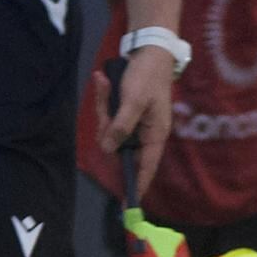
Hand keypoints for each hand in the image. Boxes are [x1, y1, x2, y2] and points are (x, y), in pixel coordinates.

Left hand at [104, 44, 180, 204]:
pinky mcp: (126, 112)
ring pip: (111, 130)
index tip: (125, 206)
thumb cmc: (147, 77)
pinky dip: (103, 100)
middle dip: (106, 129)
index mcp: (155, 134)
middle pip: (120, 146)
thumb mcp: (133, 102)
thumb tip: (108, 149)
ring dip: (103, 109)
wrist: (150, 50)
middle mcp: (146, 133)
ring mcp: (135, 123)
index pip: (145, 168)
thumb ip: (120, 126)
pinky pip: (110, 116)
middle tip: (104, 105)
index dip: (135, 186)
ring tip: (103, 83)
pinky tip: (102, 81)